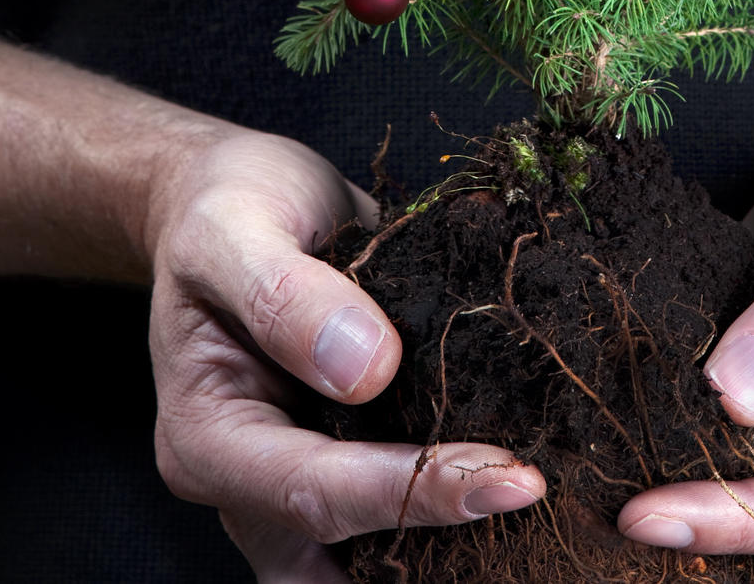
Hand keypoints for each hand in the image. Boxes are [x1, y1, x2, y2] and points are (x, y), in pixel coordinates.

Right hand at [145, 131, 544, 580]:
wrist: (234, 206)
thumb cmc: (225, 208)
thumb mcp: (235, 224)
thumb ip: (285, 293)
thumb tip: (366, 369)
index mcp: (208, 441)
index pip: (316, 494)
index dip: (414, 492)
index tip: (512, 476)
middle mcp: (250, 487)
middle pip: (344, 563)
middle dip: (442, 554)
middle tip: (539, 506)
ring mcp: (300, 487)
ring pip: (373, 565)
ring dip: (454, 553)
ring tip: (545, 519)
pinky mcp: (351, 466)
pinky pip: (401, 523)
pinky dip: (457, 520)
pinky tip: (525, 486)